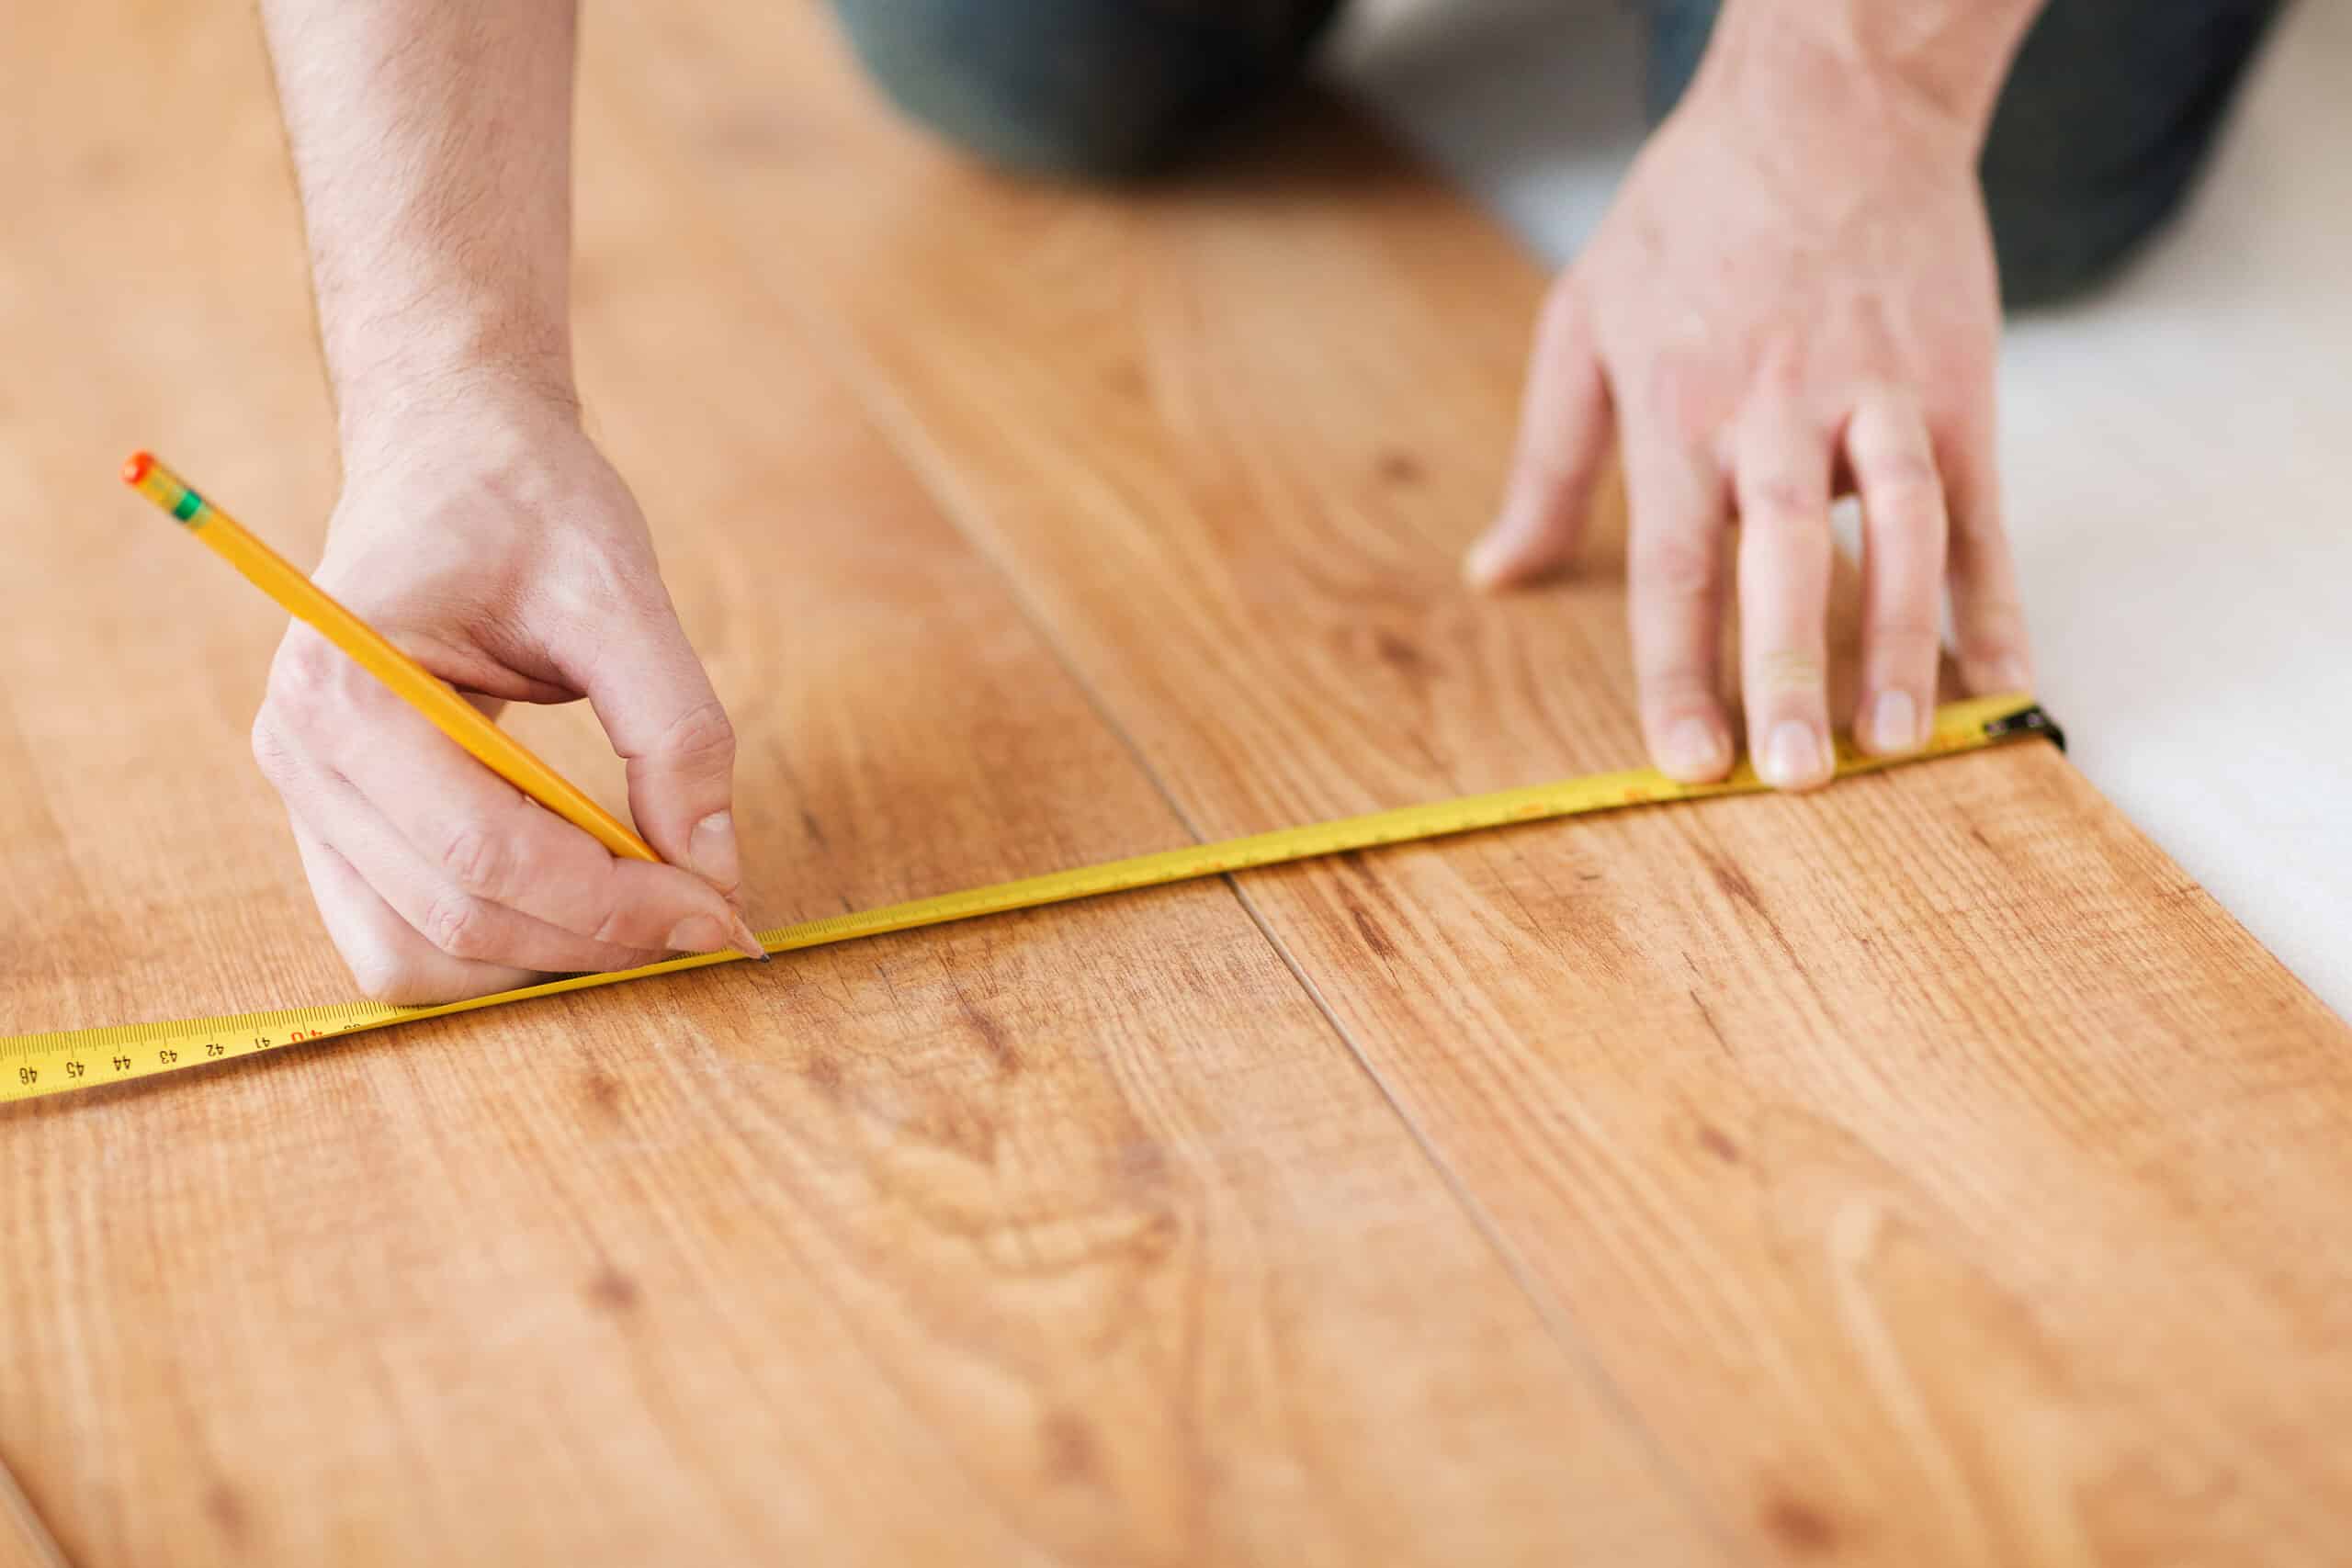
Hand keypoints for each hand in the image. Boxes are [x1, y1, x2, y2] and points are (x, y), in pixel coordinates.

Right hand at [251, 391, 760, 1001]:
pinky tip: (591, 902)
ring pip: (418, 956)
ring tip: (651, 909)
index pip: (483, 852)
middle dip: (595, 938)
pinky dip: (503, 945)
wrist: (453, 454)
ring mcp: (304, 797)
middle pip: (454, 918)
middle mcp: (298, 752)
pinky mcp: (336, 823)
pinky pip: (404, 934)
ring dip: (545, 958)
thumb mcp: (622, 593)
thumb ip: (676, 731)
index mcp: (343, 682)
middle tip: (709, 916)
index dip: (614, 904)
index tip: (722, 910)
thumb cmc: (526, 502)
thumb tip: (715, 871)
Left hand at [1467, 34, 2032, 787]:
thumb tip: (1494, 573)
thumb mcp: (1583, 324)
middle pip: (1781, 558)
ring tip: (1908, 741)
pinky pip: (1980, 507)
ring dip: (1904, 642)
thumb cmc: (1690, 218)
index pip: (1674, 567)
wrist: (1828, 102)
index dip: (1678, 671)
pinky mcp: (1957, 385)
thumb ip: (1546, 463)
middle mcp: (1776, 413)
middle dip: (1788, 670)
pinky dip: (1996, 594)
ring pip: (1898, 533)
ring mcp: (1877, 399)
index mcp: (1678, 411)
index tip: (1687, 763)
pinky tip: (2007, 675)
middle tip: (1794, 774)